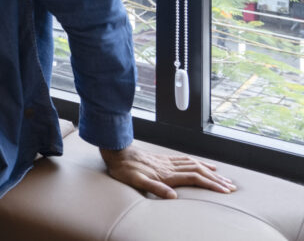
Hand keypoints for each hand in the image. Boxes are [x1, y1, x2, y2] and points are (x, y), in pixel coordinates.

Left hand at [100, 145, 235, 197]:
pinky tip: (205, 165)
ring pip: (195, 165)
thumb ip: (155, 188)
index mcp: (166, 174)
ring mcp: (168, 162)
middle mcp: (170, 166)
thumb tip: (172, 196)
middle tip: (231, 187)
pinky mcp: (164, 159)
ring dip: (211, 172)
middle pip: (199, 171)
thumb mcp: (136, 181)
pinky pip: (186, 160)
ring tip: (224, 178)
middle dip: (216, 179)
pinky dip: (199, 163)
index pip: (194, 178)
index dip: (210, 184)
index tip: (225, 191)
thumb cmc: (124, 169)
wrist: (116, 152)